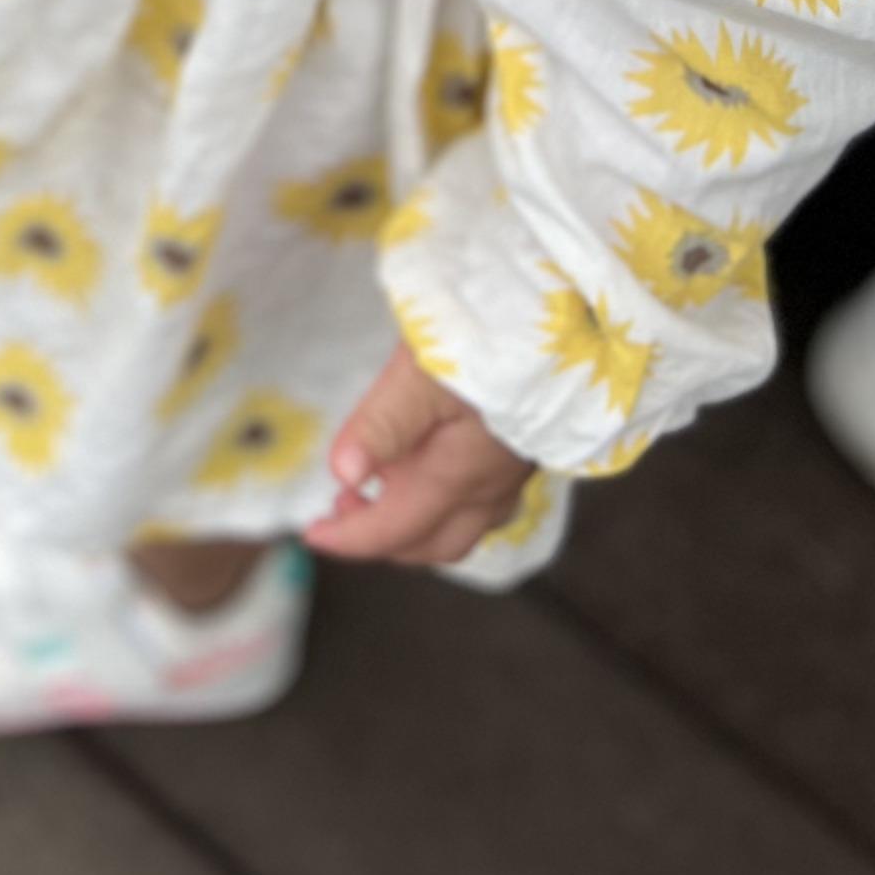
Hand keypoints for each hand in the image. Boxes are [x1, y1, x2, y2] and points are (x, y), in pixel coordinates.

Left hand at [304, 344, 534, 569]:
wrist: (562, 330)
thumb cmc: (485, 346)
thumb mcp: (420, 378)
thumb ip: (382, 427)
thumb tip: (343, 476)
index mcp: (454, 480)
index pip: (394, 531)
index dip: (350, 540)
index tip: (312, 536)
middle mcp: (485, 492)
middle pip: (430, 543)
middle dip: (382, 538)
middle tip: (339, 511)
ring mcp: (510, 478)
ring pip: (460, 529)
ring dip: (415, 524)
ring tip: (376, 490)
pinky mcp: (524, 455)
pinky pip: (483, 506)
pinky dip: (445, 505)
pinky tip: (431, 471)